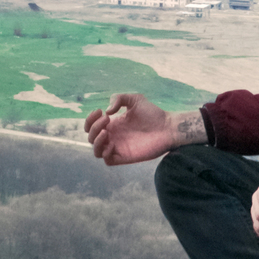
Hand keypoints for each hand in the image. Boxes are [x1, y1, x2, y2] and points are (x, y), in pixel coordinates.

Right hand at [85, 92, 200, 164]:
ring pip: (96, 151)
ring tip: (107, 131)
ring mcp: (118, 147)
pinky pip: (107, 160)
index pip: (92, 125)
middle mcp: (113, 136)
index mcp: (113, 124)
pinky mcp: (125, 157)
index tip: (100, 111)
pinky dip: (105, 153)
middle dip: (94, 127)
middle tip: (107, 119)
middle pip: (91, 137)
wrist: (168, 127)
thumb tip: (107, 112)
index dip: (90, 119)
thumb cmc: (153, 113)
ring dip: (96, 141)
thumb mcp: (134, 99)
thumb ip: (119, 98)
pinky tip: (113, 143)